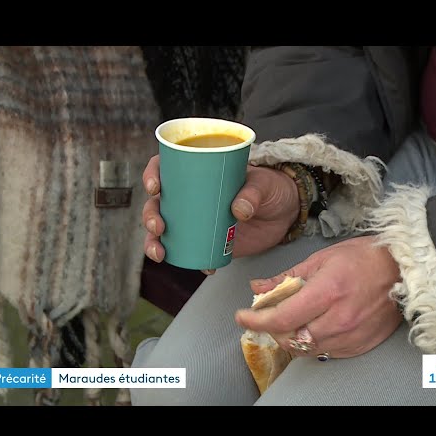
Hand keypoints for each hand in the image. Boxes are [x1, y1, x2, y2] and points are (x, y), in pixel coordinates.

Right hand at [142, 155, 299, 268]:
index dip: (152, 175)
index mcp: (198, 172)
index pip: (165, 168)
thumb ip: (253, 193)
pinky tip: (203, 267)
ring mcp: (197, 221)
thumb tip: (239, 210)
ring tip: (161, 253)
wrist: (286, 212)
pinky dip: (193, 262)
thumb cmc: (271, 188)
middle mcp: (190, 196)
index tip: (155, 187)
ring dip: (155, 243)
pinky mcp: (209, 241)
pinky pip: (191, 253)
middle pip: (158, 204)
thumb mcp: (264, 184)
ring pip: (165, 232)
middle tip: (159, 226)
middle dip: (150, 216)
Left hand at [234, 236, 403, 358]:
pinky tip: (313, 326)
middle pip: (290, 337)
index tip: (242, 317)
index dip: (256, 319)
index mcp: (328, 291)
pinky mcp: (360, 345)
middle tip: (268, 315)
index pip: (281, 316)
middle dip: (272, 328)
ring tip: (291, 319)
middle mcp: (339, 319)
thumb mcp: (321, 258)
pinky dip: (312, 342)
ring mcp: (351, 336)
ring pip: (306, 349)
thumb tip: (258, 287)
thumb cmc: (363, 258)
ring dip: (290, 337)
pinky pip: (325, 352)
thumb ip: (287, 277)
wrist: (403, 270)